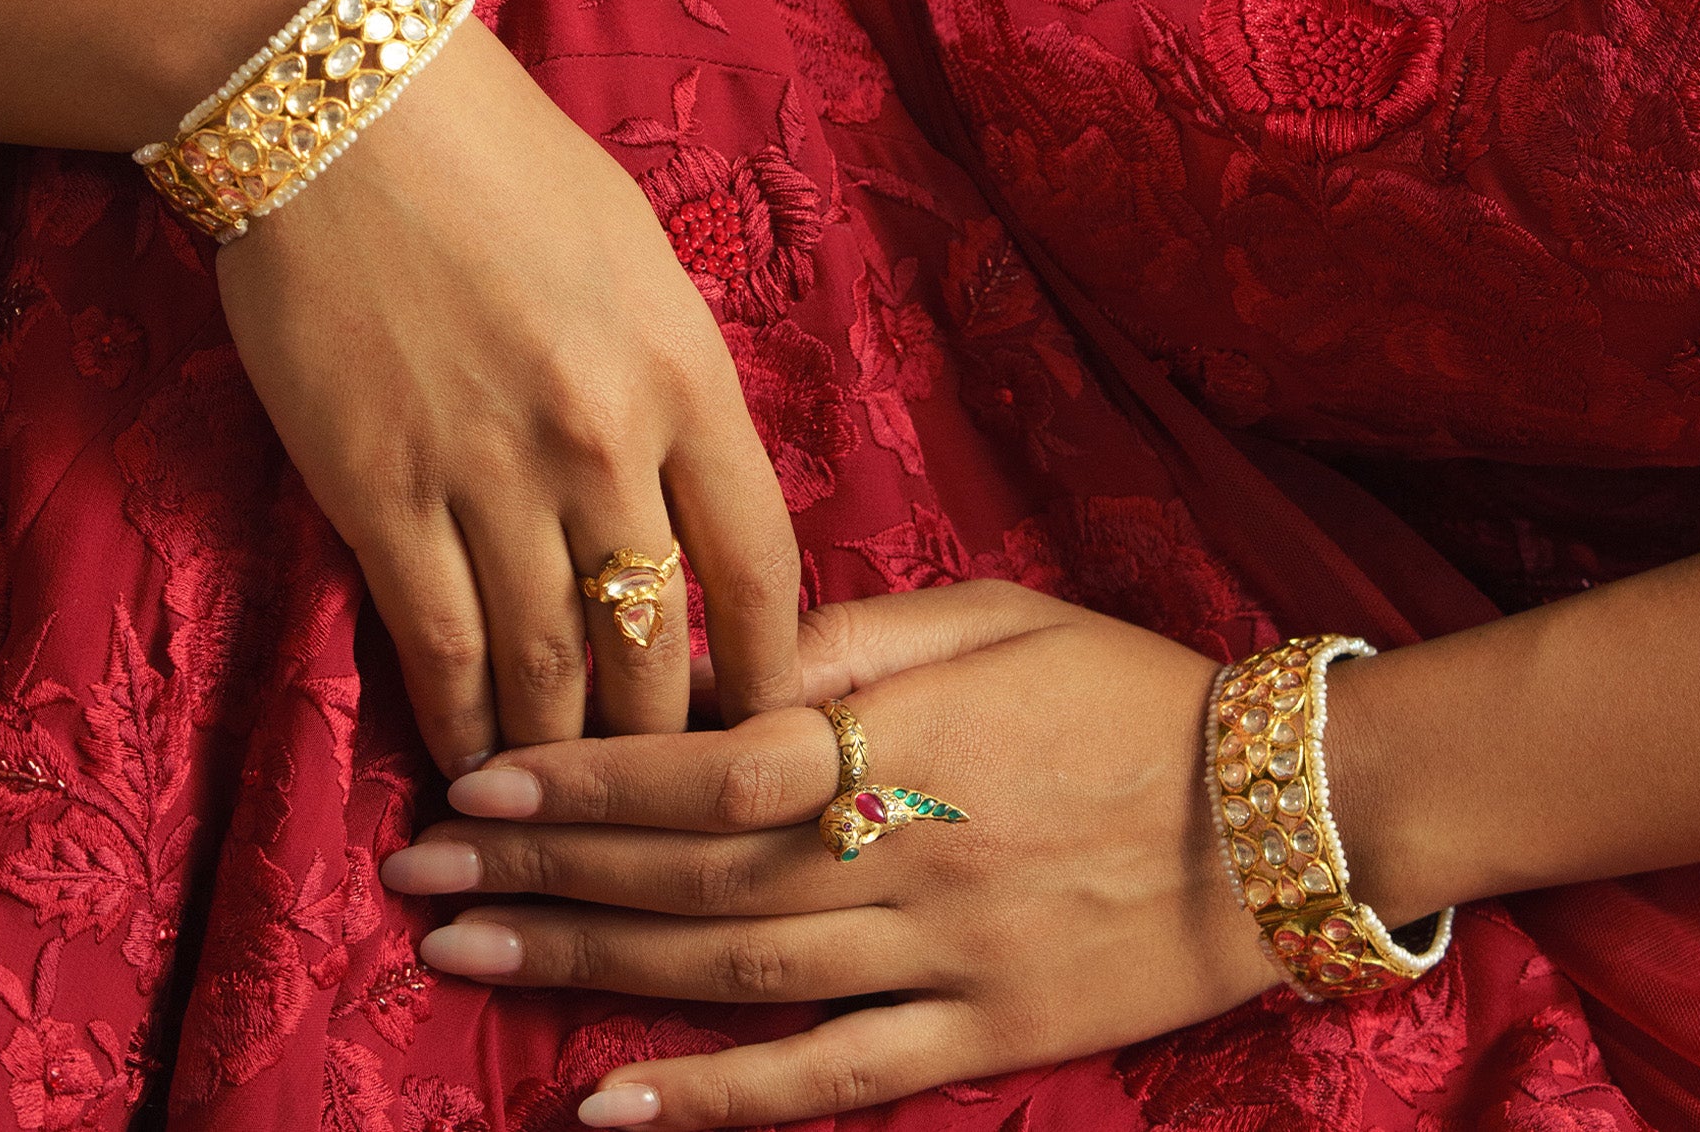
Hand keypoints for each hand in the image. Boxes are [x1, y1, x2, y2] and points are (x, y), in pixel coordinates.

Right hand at [212, 3, 803, 766]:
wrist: (345, 106)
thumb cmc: (503, 162)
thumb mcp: (635, 257)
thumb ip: (672, 381)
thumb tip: (689, 495)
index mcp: (683, 369)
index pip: (761, 564)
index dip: (771, 669)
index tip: (770, 721)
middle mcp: (600, 438)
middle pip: (658, 646)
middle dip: (668, 740)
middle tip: (666, 793)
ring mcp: (487, 473)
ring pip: (547, 670)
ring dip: (562, 755)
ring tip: (569, 804)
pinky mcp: (378, 494)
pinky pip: (439, 648)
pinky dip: (460, 725)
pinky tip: (470, 764)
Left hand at [375, 579, 1282, 1125]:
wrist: (1284, 808)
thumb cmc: (1127, 689)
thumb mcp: (994, 616)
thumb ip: (853, 638)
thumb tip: (725, 658)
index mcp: (900, 730)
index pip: (705, 760)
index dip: (584, 776)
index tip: (473, 782)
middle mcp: (900, 849)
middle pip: (689, 870)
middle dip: (543, 872)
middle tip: (414, 879)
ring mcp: (935, 956)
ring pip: (730, 970)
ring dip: (589, 967)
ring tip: (467, 961)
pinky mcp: (977, 1037)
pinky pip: (826, 1078)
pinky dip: (714, 1102)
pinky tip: (609, 1109)